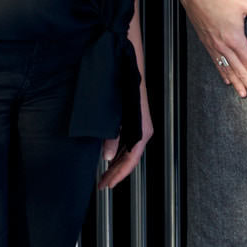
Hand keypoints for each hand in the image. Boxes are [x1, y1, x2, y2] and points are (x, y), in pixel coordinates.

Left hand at [98, 74, 155, 188]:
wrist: (125, 61)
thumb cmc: (123, 85)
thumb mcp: (113, 116)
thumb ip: (111, 137)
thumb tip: (107, 156)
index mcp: (142, 130)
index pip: (131, 160)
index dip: (119, 174)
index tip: (108, 184)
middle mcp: (143, 129)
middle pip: (130, 158)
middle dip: (116, 172)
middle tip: (102, 184)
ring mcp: (139, 124)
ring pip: (129, 151)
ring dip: (117, 163)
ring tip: (104, 174)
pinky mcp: (133, 119)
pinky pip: (127, 142)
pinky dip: (118, 152)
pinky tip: (109, 156)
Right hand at [177, 0, 246, 101]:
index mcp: (235, 38)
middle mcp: (224, 46)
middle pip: (239, 71)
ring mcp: (214, 46)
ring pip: (227, 69)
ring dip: (237, 83)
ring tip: (243, 94)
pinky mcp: (207, 43)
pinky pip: (217, 63)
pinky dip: (223, 73)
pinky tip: (227, 80)